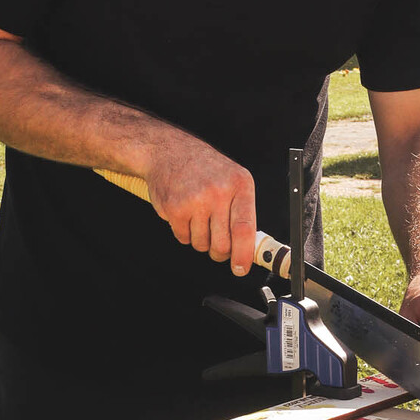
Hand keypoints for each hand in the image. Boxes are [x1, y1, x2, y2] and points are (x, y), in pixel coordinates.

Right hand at [144, 136, 256, 276]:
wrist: (170, 151)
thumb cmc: (205, 169)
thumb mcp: (233, 181)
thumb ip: (242, 212)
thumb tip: (248, 249)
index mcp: (240, 185)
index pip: (245, 229)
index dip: (243, 254)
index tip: (241, 268)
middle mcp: (219, 192)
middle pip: (222, 244)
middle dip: (219, 252)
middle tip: (217, 246)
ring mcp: (196, 200)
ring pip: (201, 244)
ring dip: (200, 239)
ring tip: (198, 217)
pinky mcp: (175, 208)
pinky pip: (183, 238)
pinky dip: (183, 232)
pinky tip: (184, 213)